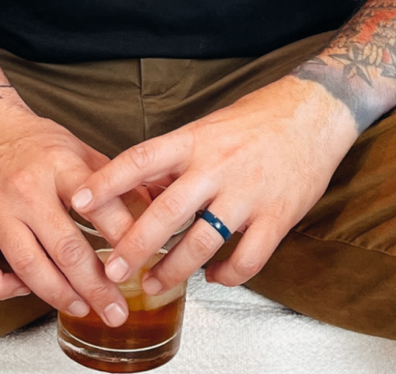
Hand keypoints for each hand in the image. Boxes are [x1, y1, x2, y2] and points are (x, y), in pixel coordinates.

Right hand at [0, 102, 141, 325]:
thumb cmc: (35, 141)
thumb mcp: (79, 149)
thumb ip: (114, 180)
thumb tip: (154, 207)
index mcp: (59, 166)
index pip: (97, 205)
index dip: (123, 237)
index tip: (142, 262)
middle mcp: (25, 189)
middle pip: (65, 248)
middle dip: (96, 286)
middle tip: (116, 311)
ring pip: (27, 266)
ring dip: (58, 295)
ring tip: (81, 308)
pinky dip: (1, 289)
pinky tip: (23, 289)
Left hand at [70, 76, 357, 305]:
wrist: (317, 111)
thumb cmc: (259, 118)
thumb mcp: (209, 126)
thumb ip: (178, 158)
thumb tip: (142, 188)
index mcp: (195, 139)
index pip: (140, 160)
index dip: (106, 183)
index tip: (78, 203)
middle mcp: (217, 166)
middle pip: (166, 213)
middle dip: (134, 246)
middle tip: (111, 270)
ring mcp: (248, 194)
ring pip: (202, 243)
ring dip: (174, 270)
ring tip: (154, 284)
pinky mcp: (277, 216)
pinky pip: (247, 258)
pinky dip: (227, 276)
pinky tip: (214, 277)